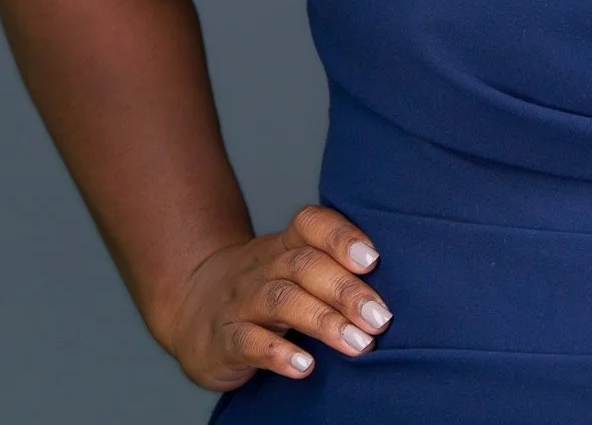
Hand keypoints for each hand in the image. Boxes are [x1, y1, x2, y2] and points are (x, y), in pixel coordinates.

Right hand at [156, 205, 391, 390]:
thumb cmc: (262, 289)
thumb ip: (333, 270)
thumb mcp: (291, 269)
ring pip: (282, 300)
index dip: (341, 237)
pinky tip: (305, 366)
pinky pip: (248, 341)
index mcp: (284, 246)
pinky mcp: (222, 339)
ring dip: (324, 321)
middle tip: (381, 317)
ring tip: (358, 344)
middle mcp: (262, 267)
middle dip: (347, 291)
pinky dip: (277, 353)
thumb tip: (401, 288)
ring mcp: (240, 301)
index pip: (311, 225)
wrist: (189, 307)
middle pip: (305, 266)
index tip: (373, 258)